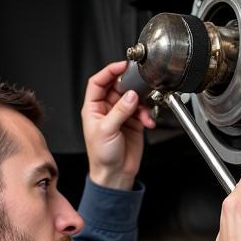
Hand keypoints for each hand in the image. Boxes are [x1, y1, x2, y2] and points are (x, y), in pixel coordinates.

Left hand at [81, 60, 156, 189]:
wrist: (115, 175)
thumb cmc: (102, 156)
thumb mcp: (107, 130)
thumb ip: (120, 111)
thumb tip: (131, 95)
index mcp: (93, 108)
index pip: (98, 82)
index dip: (109, 71)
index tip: (122, 66)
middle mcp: (107, 109)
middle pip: (118, 86)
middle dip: (130, 86)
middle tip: (139, 86)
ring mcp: (121, 114)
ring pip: (133, 97)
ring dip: (141, 104)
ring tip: (142, 113)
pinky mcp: (134, 121)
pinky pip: (143, 110)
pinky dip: (147, 114)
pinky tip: (147, 122)